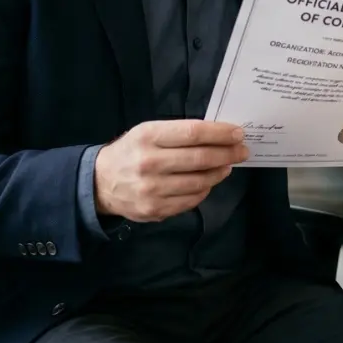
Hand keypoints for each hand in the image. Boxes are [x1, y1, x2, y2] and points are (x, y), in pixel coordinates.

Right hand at [94, 120, 249, 221]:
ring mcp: (152, 190)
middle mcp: (150, 163)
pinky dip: (204, 190)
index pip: (193, 133)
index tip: (238, 133)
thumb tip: (217, 136)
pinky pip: (191, 201)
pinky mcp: (155, 210)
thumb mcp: (146, 132)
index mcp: (148, 137)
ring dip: (219, 173)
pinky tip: (208, 182)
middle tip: (242, 151)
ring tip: (227, 166)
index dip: (220, 133)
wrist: (100, 183)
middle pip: (200, 158)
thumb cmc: (130, 152)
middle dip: (227, 153)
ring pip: (199, 182)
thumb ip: (178, 133)